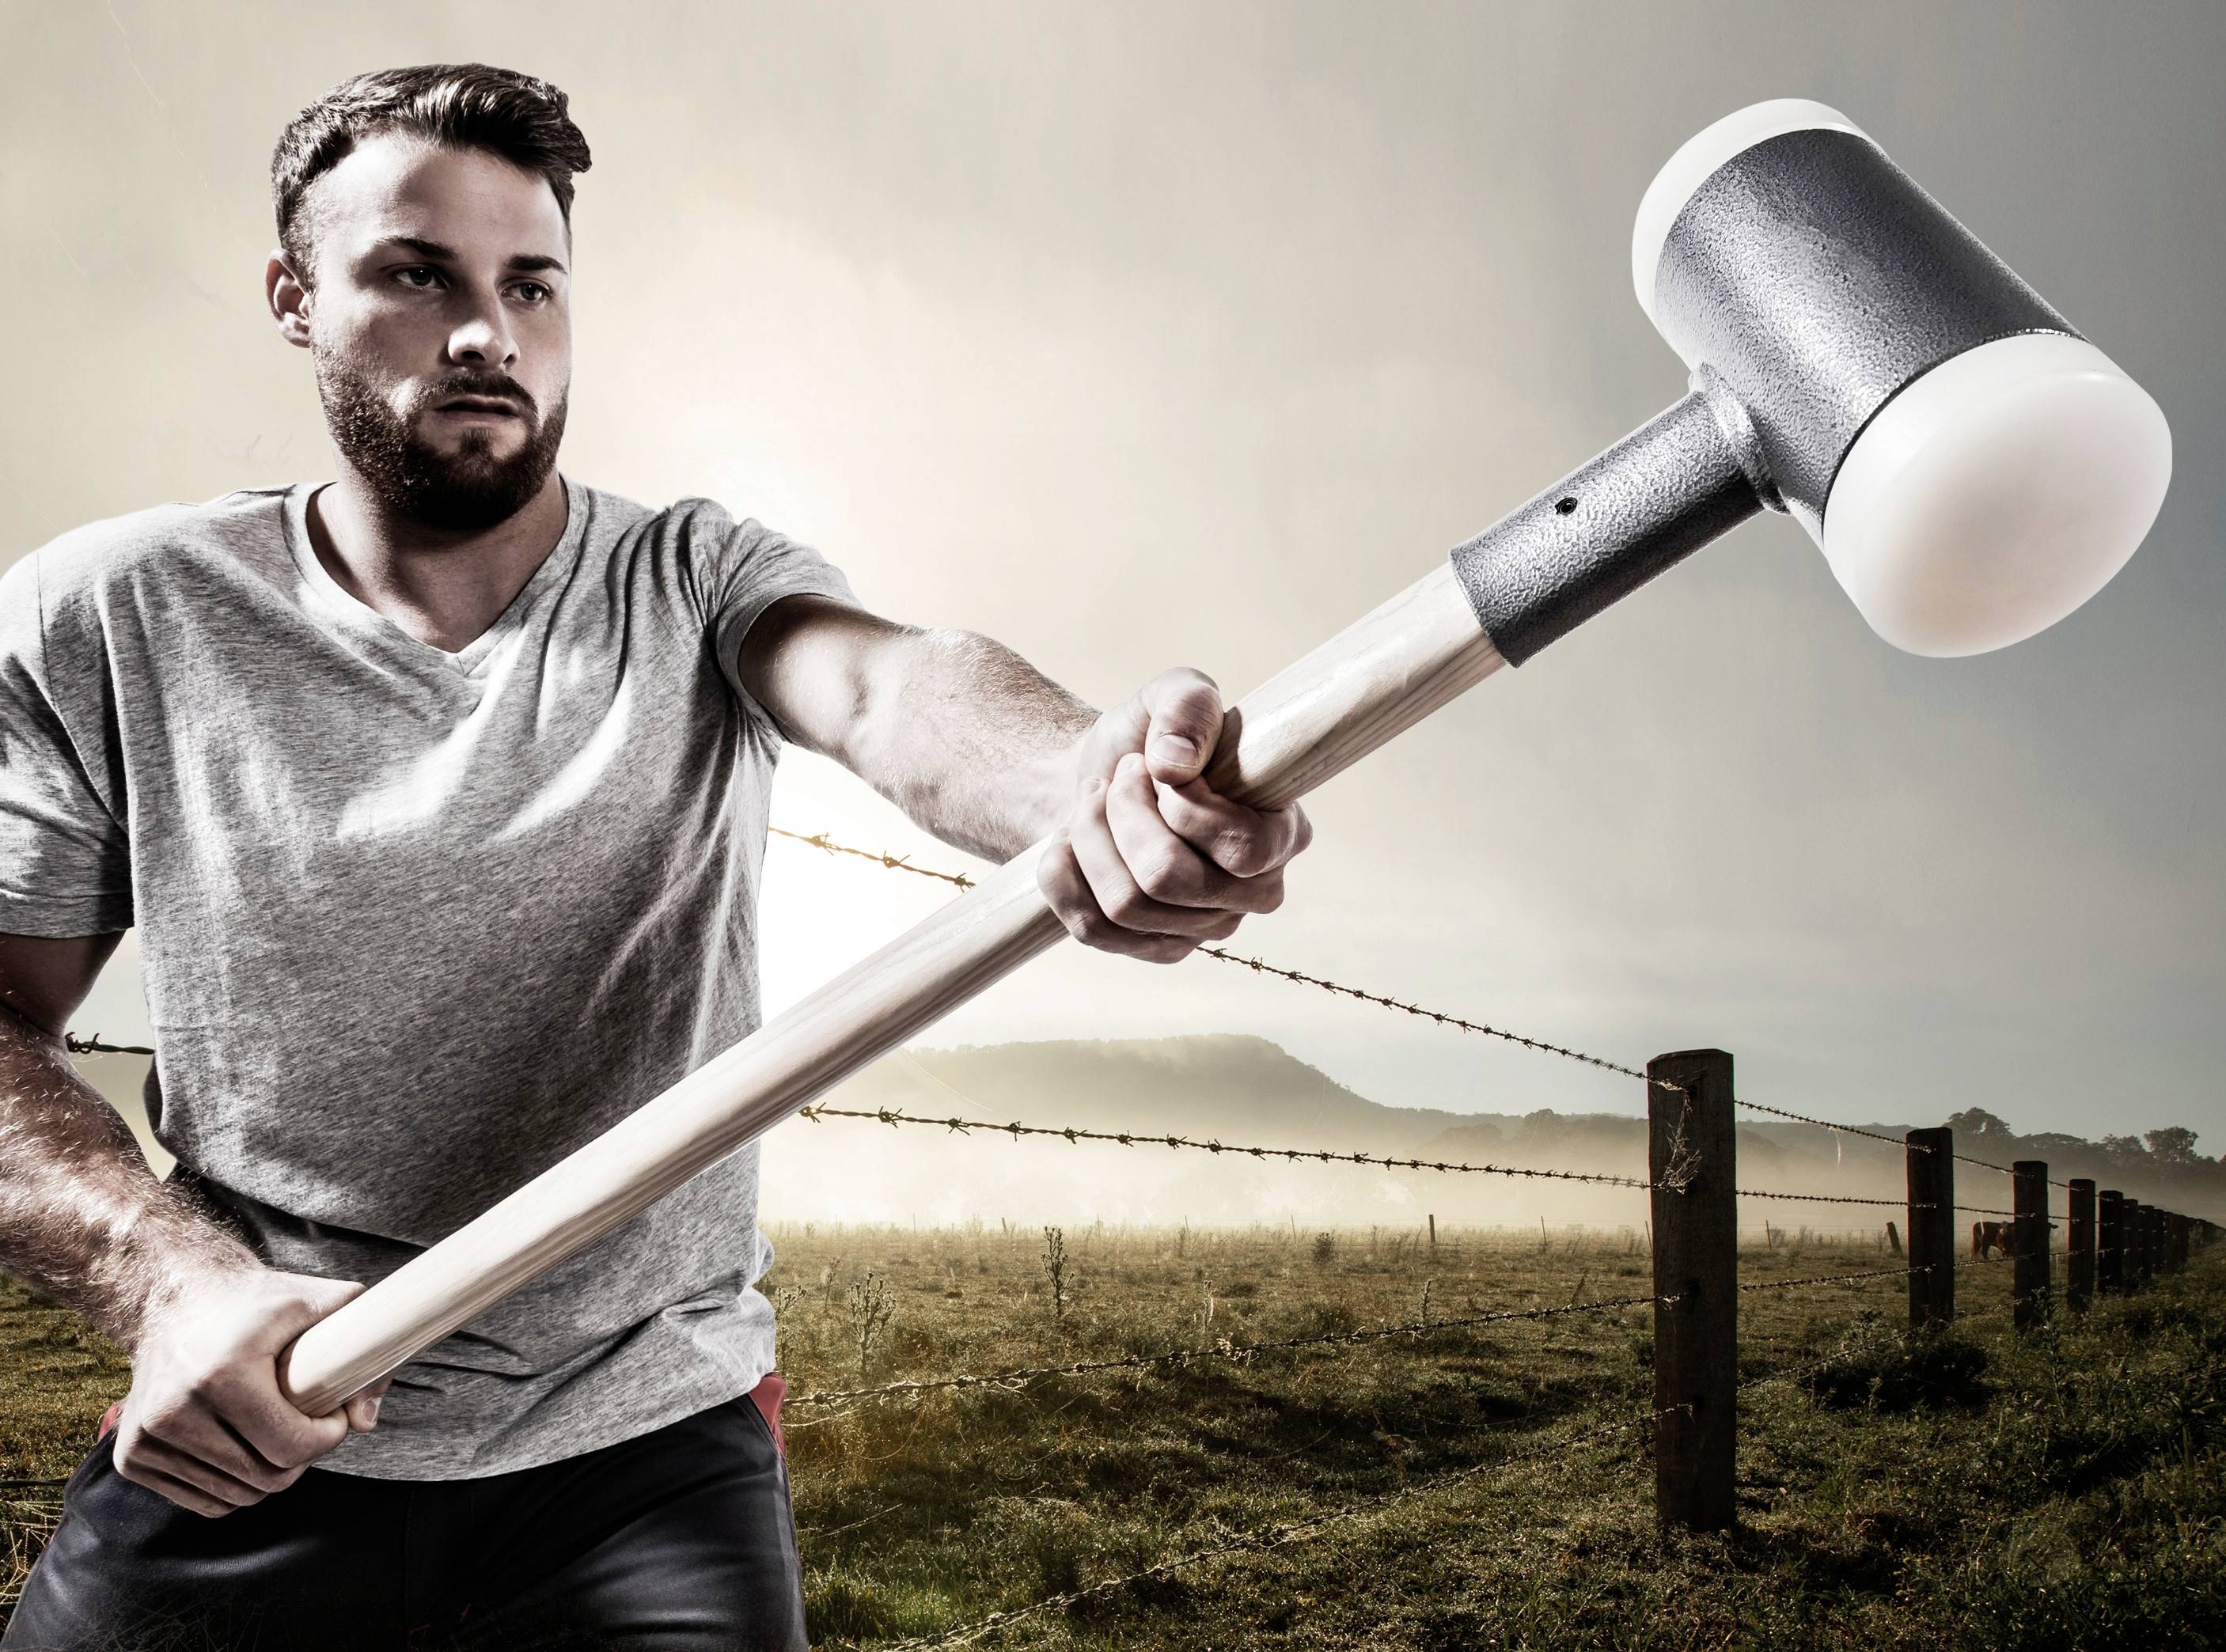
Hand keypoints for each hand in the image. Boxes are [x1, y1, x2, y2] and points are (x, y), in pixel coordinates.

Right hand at [115, 1262, 390, 1516]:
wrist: (173, 1301)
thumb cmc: (255, 1303)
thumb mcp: (319, 1303)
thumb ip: (362, 1348)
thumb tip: (367, 1421)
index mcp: (222, 1374)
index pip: (291, 1446)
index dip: (327, 1436)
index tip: (332, 1414)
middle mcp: (174, 1410)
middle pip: (265, 1478)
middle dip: (300, 1456)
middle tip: (306, 1422)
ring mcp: (146, 1439)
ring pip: (236, 1496)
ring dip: (267, 1472)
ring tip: (273, 1429)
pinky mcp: (130, 1458)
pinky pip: (204, 1502)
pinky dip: (233, 1485)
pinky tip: (241, 1445)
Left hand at [1036, 667, 1312, 962]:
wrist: (1101, 779)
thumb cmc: (1151, 739)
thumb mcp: (1173, 695)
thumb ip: (1187, 707)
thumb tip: (1174, 763)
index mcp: (1284, 833)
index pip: (1243, 849)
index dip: (1183, 806)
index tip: (1156, 765)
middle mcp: (1255, 892)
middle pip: (1171, 880)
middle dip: (1123, 815)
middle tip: (1116, 778)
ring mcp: (1204, 929)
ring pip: (1128, 904)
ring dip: (1091, 838)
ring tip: (1091, 802)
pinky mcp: (1154, 948)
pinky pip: (1094, 929)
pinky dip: (1064, 875)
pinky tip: (1067, 841)